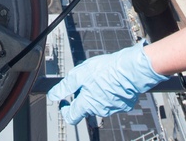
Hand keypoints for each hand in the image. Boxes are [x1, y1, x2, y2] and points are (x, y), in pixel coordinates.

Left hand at [47, 42, 166, 124]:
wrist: (132, 70)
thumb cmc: (107, 70)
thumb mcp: (80, 74)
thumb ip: (65, 86)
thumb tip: (53, 95)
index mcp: (87, 105)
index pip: (71, 116)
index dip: (65, 110)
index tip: (65, 101)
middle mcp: (100, 110)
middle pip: (86, 108)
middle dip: (83, 96)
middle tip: (86, 80)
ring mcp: (113, 109)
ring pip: (100, 104)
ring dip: (97, 94)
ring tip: (101, 77)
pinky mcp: (125, 105)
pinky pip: (114, 101)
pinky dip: (111, 94)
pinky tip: (112, 81)